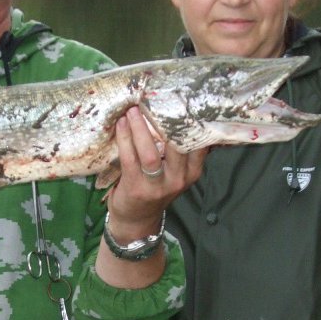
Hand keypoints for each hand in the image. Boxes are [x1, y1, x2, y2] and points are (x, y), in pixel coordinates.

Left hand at [104, 108, 204, 241]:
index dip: (191, 121)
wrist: (137, 220)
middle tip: (153, 100)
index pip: (199, 143)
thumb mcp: (176, 172)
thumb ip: (180, 151)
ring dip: (140, 128)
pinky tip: (121, 125)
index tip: (182, 99)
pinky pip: (130, 159)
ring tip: (132, 111)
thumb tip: (178, 113)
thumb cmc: (156, 188)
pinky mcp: (136, 187)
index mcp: (193, 171)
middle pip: (176, 145)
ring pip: (150, 152)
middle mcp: (179, 179)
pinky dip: (125, 139)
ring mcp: (158, 185)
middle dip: (164, 121)